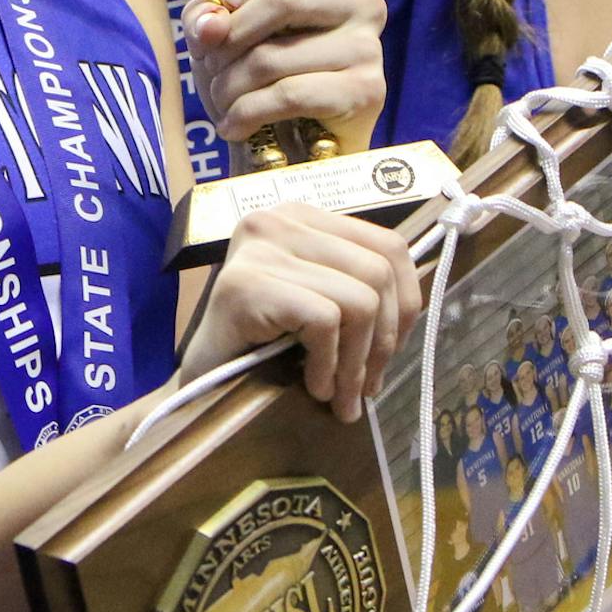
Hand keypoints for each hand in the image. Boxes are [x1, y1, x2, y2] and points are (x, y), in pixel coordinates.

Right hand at [179, 204, 420, 422]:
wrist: (197, 385)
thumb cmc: (259, 346)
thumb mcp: (318, 301)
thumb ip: (356, 286)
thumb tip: (414, 309)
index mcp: (302, 217)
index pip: (388, 245)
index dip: (404, 303)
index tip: (391, 349)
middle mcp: (277, 218)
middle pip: (379, 273)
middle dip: (383, 340)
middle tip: (366, 386)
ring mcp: (258, 249)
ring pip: (357, 301)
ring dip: (356, 362)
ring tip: (338, 394)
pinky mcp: (245, 284)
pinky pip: (324, 322)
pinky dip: (326, 365)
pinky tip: (311, 386)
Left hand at [184, 0, 386, 156]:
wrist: (299, 146)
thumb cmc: (262, 78)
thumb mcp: (226, 36)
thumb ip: (208, 17)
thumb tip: (210, 26)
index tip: (226, 2)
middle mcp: (359, 0)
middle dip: (230, 38)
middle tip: (211, 65)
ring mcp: (368, 45)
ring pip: (275, 56)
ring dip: (229, 86)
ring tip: (222, 102)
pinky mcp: (367, 91)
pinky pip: (289, 95)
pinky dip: (247, 113)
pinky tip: (234, 125)